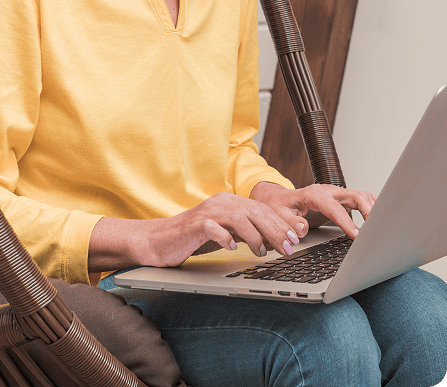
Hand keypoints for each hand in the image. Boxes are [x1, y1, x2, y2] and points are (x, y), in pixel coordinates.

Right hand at [138, 190, 320, 266]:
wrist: (159, 240)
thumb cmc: (193, 238)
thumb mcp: (224, 233)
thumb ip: (245, 232)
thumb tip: (272, 241)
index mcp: (229, 202)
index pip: (261, 209)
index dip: (280, 223)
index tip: (294, 238)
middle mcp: (220, 203)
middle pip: (255, 211)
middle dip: (275, 229)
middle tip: (288, 247)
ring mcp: (207, 212)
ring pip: (238, 217)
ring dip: (255, 235)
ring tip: (263, 251)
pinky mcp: (194, 225)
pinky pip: (213, 227)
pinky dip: (225, 237)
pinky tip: (233, 247)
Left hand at [250, 182, 376, 242]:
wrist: (278, 198)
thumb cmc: (279, 206)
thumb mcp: (278, 214)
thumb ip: (290, 222)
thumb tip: (302, 229)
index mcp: (313, 194)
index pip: (333, 207)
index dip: (345, 221)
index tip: (355, 235)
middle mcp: (328, 191)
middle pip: (354, 196)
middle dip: (369, 211)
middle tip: (377, 228)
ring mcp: (336, 193)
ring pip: (361, 196)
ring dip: (374, 208)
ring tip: (383, 225)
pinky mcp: (342, 198)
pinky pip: (362, 199)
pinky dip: (373, 207)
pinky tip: (380, 218)